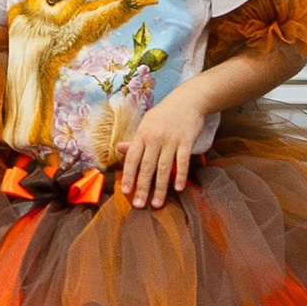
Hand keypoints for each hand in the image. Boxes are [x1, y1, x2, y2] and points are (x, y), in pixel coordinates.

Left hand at [121, 82, 210, 206]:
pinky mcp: (186, 141)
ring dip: (160, 188)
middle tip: (139, 204)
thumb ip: (135, 140)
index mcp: (142, 134)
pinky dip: (180, 175)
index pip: (132, 158)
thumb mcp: (146, 124)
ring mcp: (171, 140)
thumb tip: (119, 149)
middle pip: (147, 166)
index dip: (128, 175)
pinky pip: (183, 161)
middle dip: (142, 187)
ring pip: (164, 168)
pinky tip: (178, 188)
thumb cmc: (164, 114)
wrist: (187, 100)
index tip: (125, 191)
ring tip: (157, 203)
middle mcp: (155, 138)